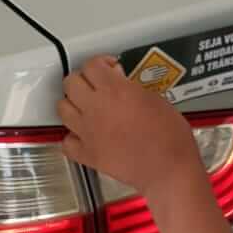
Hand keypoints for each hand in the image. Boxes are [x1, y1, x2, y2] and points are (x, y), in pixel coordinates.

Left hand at [58, 56, 201, 198]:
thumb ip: (132, 88)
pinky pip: (66, 142)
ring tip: (85, 106)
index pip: (91, 65)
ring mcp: (88, 132)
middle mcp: (96, 108)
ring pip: (62, 108)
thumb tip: (122, 84)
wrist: (168, 169)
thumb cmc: (170, 138)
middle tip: (95, 84)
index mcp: (115, 91)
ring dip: (72, 104)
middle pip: (70, 82)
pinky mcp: (88, 154)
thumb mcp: (157, 100)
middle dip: (82, 80)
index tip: (108, 68)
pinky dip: (72, 137)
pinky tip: (83, 134)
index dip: (100, 63)